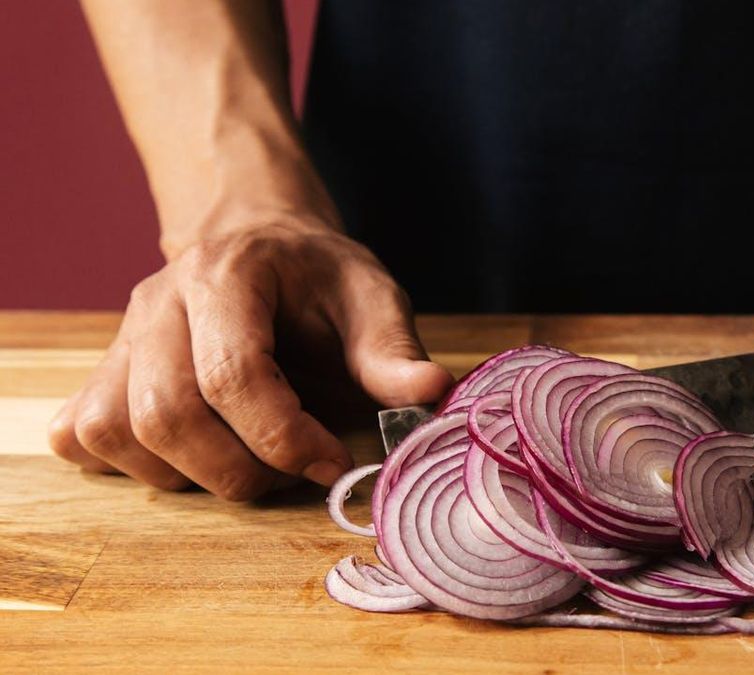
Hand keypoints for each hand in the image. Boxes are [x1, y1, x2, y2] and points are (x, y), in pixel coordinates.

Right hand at [48, 219, 452, 499]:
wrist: (257, 238)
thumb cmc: (316, 274)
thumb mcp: (370, 293)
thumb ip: (392, 348)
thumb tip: (431, 393)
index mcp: (227, 275)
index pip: (232, 375)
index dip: (284, 438)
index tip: (334, 464)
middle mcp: (158, 302)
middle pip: (166, 414)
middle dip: (240, 468)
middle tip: (296, 470)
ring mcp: (120, 337)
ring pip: (119, 433)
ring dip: (190, 475)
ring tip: (252, 460)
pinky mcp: (102, 370)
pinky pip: (84, 437)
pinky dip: (133, 465)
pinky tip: (193, 454)